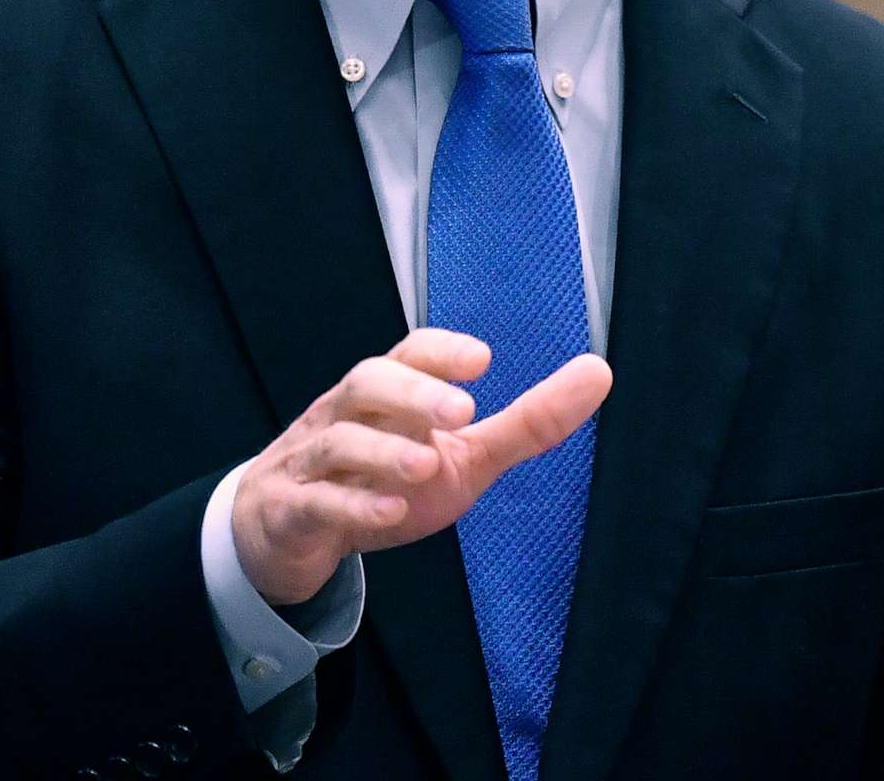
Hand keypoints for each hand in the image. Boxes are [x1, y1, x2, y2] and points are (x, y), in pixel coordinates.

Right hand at [230, 326, 611, 606]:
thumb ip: (526, 423)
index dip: (440, 353)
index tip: (482, 359)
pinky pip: (316, 504)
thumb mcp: (461, 456)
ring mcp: (314, 463)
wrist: (284, 529)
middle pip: (367, 383)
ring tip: (427, 466)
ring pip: (338, 443)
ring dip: (384, 453)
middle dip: (413, 393)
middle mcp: (346, 417)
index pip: (407, 355)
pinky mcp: (293, 512)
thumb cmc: (380, 481)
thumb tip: (599, 373)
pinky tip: (388, 513)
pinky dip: (351, 507)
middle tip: (462, 412)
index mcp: (387, 396)